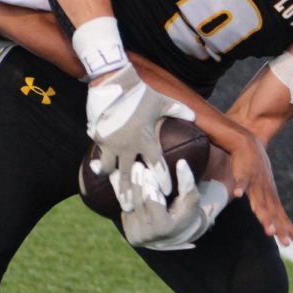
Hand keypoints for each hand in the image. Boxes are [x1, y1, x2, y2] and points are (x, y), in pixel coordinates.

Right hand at [84, 63, 194, 201]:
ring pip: (111, 170)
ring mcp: (112, 143)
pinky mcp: (99, 138)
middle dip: (131, 194)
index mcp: (147, 139)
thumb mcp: (162, 101)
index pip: (158, 165)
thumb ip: (179, 111)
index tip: (166, 193)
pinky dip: (99, 165)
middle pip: (131, 176)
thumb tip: (194, 116)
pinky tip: (98, 172)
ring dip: (112, 182)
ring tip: (112, 193)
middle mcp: (129, 146)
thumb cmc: (141, 93)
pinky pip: (99, 155)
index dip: (163, 180)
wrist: (114, 83)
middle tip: (131, 209)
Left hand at [120, 160, 228, 249]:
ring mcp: (136, 236)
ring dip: (128, 187)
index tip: (147, 169)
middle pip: (138, 203)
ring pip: (129, 206)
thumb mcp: (191, 197)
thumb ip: (186, 181)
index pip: (153, 202)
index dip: (150, 185)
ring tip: (129, 171)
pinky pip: (125, 211)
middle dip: (137, 183)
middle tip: (136, 165)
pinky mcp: (129, 234)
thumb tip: (181, 162)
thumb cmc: (186, 213)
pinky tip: (125, 183)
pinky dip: (125, 197)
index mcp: (164, 228)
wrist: (176, 234)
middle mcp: (148, 235)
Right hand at [226, 135, 292, 246]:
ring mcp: (256, 183)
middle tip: (285, 243)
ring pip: (260, 202)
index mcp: (270, 196)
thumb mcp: (263, 187)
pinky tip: (238, 195)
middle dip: (279, 228)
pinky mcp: (244, 173)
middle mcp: (266, 192)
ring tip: (269, 231)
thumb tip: (270, 217)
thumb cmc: (255, 168)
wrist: (248, 143)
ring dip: (264, 216)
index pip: (282, 215)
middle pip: (273, 213)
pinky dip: (240, 187)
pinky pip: (242, 182)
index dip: (289, 228)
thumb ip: (265, 203)